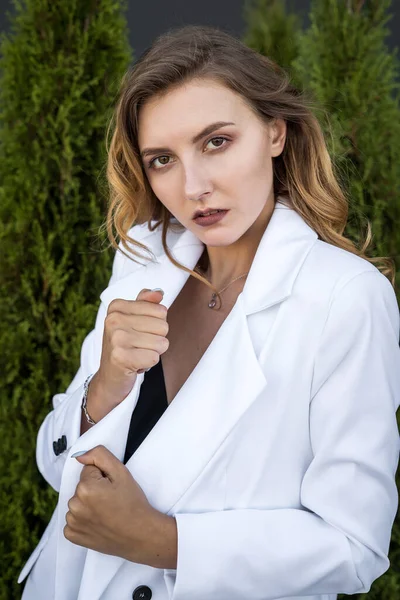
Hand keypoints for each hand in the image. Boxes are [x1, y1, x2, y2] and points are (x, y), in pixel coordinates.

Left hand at [64, 445, 164, 564]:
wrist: (140, 535)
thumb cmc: (133, 504)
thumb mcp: (121, 472)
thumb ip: (100, 456)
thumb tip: (80, 456)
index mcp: (85, 488)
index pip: (88, 470)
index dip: (102, 477)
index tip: (112, 488)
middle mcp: (74, 505)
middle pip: (81, 487)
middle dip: (94, 490)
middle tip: (111, 500)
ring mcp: (72, 522)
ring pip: (77, 502)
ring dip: (87, 505)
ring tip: (106, 512)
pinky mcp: (72, 535)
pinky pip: (73, 520)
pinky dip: (83, 520)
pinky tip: (98, 523)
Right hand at [89, 288, 168, 408]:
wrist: (109, 377)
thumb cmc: (124, 347)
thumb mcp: (133, 321)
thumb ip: (146, 304)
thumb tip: (159, 292)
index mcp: (117, 306)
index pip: (161, 310)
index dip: (156, 325)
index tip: (138, 333)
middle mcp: (114, 319)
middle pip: (163, 326)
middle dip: (156, 340)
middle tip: (138, 346)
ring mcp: (116, 338)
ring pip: (162, 343)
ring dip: (153, 353)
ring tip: (136, 355)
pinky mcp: (120, 357)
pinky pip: (155, 357)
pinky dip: (148, 364)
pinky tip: (134, 365)